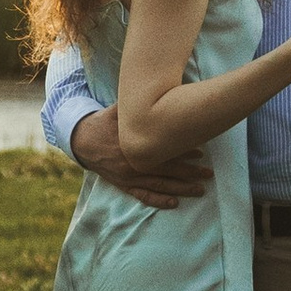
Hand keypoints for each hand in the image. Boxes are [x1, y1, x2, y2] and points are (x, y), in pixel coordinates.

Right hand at [72, 109, 211, 203]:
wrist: (81, 141)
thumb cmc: (104, 122)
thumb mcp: (120, 110)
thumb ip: (137, 104)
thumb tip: (160, 86)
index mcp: (135, 145)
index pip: (165, 150)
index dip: (184, 152)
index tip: (202, 152)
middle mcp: (134, 164)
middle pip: (168, 171)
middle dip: (190, 172)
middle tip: (209, 173)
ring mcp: (129, 178)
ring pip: (160, 187)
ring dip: (181, 189)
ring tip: (200, 190)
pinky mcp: (124, 185)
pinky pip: (143, 196)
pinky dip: (159, 201)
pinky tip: (174, 204)